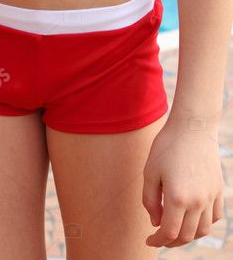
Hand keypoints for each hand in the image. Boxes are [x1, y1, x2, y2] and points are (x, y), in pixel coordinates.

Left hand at [142, 123, 223, 246]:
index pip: (169, 233)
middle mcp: (197, 202)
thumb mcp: (150, 171)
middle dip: (170, 241)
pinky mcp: (218, 190)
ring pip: (202, 230)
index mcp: (177, 198)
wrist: (192, 127)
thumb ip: (150, 200)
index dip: (157, 241)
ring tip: (175, 229)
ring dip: (188, 235)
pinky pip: (214, 217)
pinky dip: (203, 223)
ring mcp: (210, 197)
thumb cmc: (166, 146)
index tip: (149, 240)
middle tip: (159, 237)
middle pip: (186, 236)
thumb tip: (156, 222)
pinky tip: (192, 217)